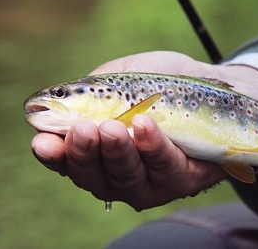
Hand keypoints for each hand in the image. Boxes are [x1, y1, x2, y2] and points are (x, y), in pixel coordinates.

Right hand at [30, 51, 257, 209]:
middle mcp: (125, 172)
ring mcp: (155, 180)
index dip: (56, 155)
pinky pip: (167, 168)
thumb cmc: (166, 84)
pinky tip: (144, 126)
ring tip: (111, 127)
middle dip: (86, 154)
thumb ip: (98, 88)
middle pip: (97, 176)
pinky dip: (153, 147)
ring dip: (117, 153)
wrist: (214, 89)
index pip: (73, 161)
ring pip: (129, 178)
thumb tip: (65, 97)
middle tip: (82, 129)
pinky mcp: (184, 179)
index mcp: (105, 151)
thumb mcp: (128, 77)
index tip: (42, 141)